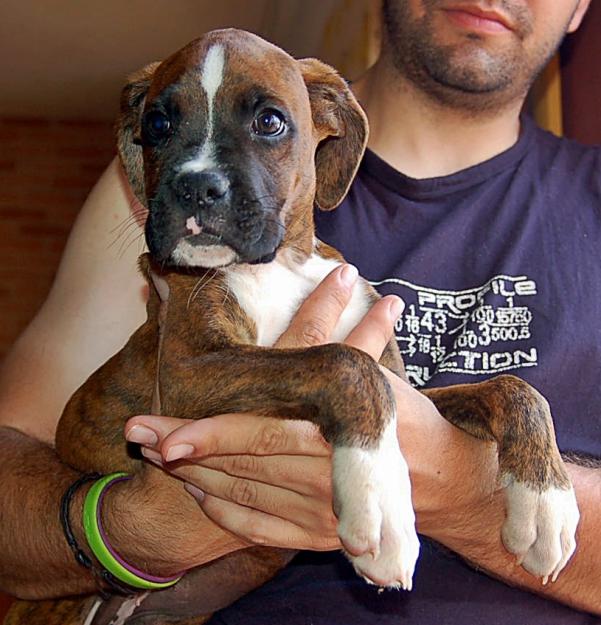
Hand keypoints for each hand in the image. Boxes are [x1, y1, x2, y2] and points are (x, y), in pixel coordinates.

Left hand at [126, 264, 405, 550]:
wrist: (440, 479)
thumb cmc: (406, 420)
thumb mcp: (383, 376)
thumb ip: (359, 336)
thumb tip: (345, 275)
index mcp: (335, 437)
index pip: (260, 435)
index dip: (210, 434)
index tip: (163, 432)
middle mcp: (322, 482)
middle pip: (240, 465)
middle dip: (185, 450)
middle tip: (140, 433)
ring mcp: (318, 518)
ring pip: (242, 496)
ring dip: (195, 476)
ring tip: (155, 454)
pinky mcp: (316, 538)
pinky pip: (258, 529)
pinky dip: (224, 513)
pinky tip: (199, 491)